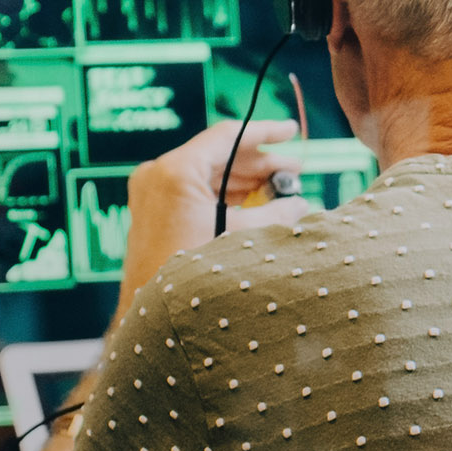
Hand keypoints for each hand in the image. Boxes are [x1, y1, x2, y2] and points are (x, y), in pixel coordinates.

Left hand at [119, 120, 304, 302]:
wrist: (152, 319)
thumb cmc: (191, 277)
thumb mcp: (241, 238)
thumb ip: (275, 215)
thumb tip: (300, 206)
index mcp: (176, 172)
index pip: (227, 136)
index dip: (265, 132)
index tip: (291, 131)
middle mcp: (158, 175)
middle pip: (219, 155)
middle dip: (259, 164)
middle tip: (296, 170)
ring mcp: (152, 193)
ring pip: (208, 175)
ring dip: (245, 181)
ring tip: (281, 192)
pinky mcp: (153, 212)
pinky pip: (195, 192)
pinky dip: (225, 196)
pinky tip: (255, 207)